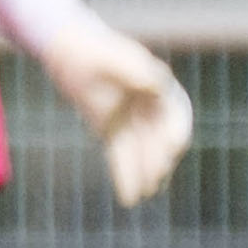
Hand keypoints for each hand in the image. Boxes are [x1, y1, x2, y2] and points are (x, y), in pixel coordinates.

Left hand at [35, 22, 192, 205]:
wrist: (70, 52)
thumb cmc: (95, 50)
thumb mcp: (114, 57)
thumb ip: (135, 70)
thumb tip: (156, 85)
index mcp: (160, 86)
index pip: (177, 113)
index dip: (176, 130)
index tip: (174, 147)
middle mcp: (151, 106)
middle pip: (159, 138)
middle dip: (158, 158)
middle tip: (155, 177)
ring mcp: (132, 121)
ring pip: (142, 152)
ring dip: (144, 173)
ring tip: (144, 193)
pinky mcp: (112, 131)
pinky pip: (121, 157)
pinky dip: (125, 176)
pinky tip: (129, 198)